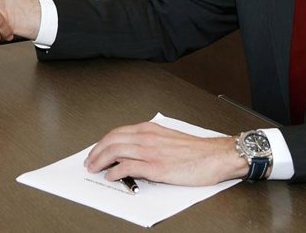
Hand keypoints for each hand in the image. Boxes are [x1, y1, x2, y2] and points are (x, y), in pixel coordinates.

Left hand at [83, 122, 245, 186]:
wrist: (216, 156)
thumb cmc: (196, 150)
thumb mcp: (168, 138)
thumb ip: (150, 141)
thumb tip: (134, 151)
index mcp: (150, 129)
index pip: (117, 132)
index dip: (102, 142)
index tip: (96, 150)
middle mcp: (147, 137)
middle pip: (111, 141)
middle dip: (96, 152)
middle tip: (90, 161)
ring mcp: (150, 152)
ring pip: (115, 152)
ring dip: (101, 161)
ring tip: (95, 169)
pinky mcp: (156, 168)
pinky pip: (128, 168)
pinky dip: (115, 172)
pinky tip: (111, 176)